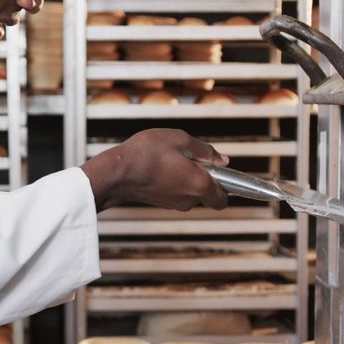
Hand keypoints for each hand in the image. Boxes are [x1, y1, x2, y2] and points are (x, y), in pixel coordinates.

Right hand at [81, 128, 228, 211]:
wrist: (116, 172)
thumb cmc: (147, 153)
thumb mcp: (180, 139)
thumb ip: (205, 150)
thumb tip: (223, 159)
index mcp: (200, 184)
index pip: (223, 199)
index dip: (227, 186)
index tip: (222, 173)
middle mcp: (189, 199)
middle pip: (207, 194)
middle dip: (204, 178)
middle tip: (191, 158)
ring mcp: (174, 203)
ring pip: (190, 192)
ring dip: (187, 178)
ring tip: (171, 159)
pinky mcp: (161, 202)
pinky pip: (176, 192)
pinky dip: (173, 181)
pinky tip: (160, 166)